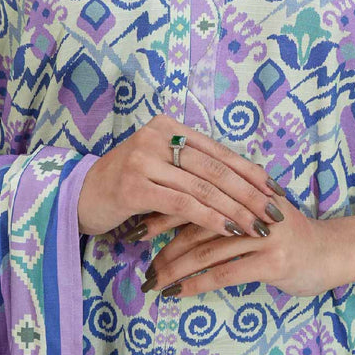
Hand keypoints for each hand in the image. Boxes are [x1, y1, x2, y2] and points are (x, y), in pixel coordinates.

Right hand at [77, 113, 284, 243]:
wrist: (78, 198)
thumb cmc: (125, 186)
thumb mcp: (160, 168)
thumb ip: (192, 168)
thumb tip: (243, 183)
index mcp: (168, 126)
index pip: (219, 151)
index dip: (251, 172)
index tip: (276, 191)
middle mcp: (156, 135)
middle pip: (216, 168)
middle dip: (250, 193)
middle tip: (274, 213)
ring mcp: (144, 158)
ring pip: (203, 187)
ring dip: (235, 209)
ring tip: (257, 226)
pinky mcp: (135, 185)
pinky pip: (183, 203)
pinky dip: (210, 217)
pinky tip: (229, 229)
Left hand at [139, 199, 354, 300]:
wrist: (332, 253)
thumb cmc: (287, 235)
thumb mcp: (255, 214)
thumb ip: (222, 210)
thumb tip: (172, 214)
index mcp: (244, 190)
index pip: (195, 195)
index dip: (163, 210)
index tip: (136, 224)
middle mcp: (253, 207)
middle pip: (196, 222)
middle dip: (161, 241)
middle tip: (136, 258)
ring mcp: (265, 234)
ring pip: (206, 250)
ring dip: (173, 268)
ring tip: (152, 281)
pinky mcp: (273, 261)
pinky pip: (225, 274)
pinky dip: (196, 284)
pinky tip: (178, 293)